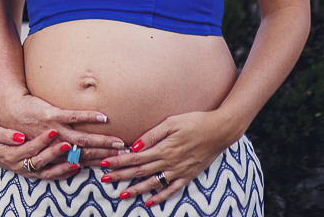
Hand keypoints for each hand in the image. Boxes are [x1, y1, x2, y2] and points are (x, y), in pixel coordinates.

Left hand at [0, 93, 125, 153]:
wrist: (8, 109)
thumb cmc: (27, 126)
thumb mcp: (42, 142)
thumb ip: (60, 148)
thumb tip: (79, 153)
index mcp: (55, 152)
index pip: (82, 160)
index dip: (100, 162)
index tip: (118, 161)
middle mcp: (56, 145)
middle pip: (85, 152)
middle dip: (106, 154)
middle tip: (125, 154)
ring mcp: (55, 130)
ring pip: (82, 139)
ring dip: (102, 141)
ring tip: (118, 142)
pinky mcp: (51, 115)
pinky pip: (73, 116)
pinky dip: (88, 117)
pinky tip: (103, 118)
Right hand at [0, 126, 83, 179]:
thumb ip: (5, 135)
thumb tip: (20, 136)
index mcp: (10, 155)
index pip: (29, 148)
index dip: (41, 141)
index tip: (53, 131)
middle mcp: (20, 166)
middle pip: (40, 161)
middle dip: (55, 153)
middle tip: (67, 144)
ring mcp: (28, 172)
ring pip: (47, 173)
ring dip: (62, 168)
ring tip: (76, 161)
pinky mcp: (34, 174)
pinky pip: (50, 176)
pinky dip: (63, 174)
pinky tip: (74, 168)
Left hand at [97, 111, 230, 205]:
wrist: (220, 131)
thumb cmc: (194, 122)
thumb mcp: (171, 122)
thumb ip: (151, 135)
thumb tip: (134, 146)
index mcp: (162, 149)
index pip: (134, 157)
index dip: (118, 161)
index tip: (103, 163)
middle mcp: (169, 162)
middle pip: (140, 171)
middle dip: (121, 176)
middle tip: (104, 180)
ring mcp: (179, 171)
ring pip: (153, 183)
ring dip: (137, 190)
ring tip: (122, 195)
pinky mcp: (189, 175)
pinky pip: (173, 189)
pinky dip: (161, 197)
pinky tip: (150, 203)